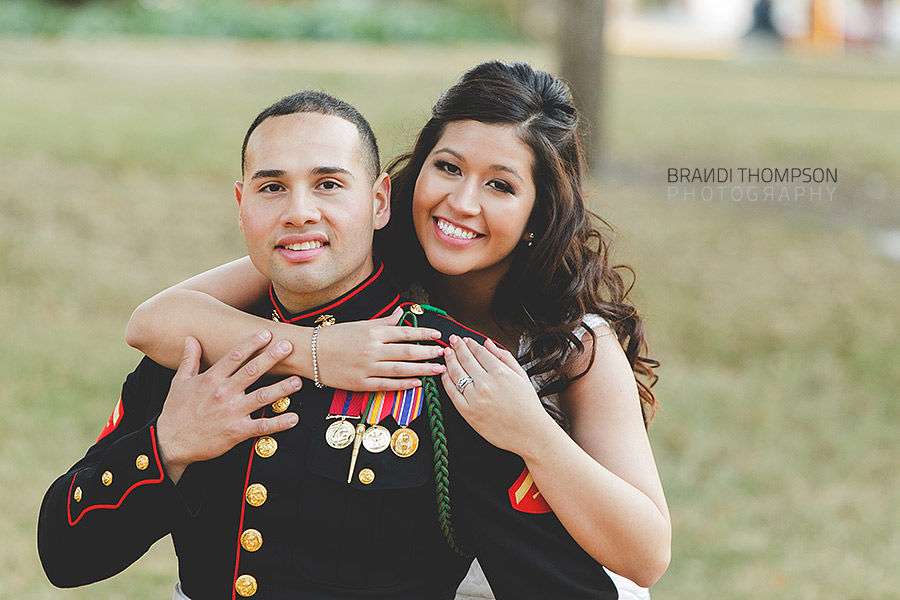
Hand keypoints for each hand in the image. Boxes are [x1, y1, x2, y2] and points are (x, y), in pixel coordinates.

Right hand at [156, 331, 301, 483]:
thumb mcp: (178, 382)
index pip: (234, 356)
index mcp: (210, 379)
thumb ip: (189, 359)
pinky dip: (279, 423)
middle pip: (252, 371)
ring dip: (282, 388)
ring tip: (298, 381)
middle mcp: (223, 393)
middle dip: (272, 357)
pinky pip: (262, 426)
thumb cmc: (175, 412)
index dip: (251, 343)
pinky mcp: (236, 432)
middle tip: (289, 346)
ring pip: (262, 397)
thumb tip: (191, 338)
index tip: (267, 333)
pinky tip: (294, 418)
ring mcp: (231, 412)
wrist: (169, 444)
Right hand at [316, 307, 445, 390]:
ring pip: (401, 370)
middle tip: (444, 354)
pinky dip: (403, 384)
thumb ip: (384, 321)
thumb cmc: (335, 336)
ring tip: (438, 370)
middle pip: (407, 352)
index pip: (405, 332)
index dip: (424, 334)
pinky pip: (386, 385)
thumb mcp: (360, 324)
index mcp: (373, 332)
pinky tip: (417, 384)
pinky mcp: (360, 384)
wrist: (309, 352)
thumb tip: (402, 312)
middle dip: (428, 353)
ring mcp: (367, 368)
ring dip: (422, 370)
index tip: (438, 335)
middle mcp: (372, 349)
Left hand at [441, 335, 557, 456]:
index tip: (465, 339)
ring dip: (449, 360)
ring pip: (456, 373)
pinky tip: (445, 373)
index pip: (479, 352)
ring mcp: (475, 398)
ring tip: (446, 353)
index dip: (470, 344)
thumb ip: (504, 357)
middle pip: (465, 359)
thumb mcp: (521, 376)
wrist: (530, 433)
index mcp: (500, 372)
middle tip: (452, 340)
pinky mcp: (467, 412)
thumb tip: (488, 343)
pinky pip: (451, 392)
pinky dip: (446, 380)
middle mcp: (486, 383)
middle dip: (457, 347)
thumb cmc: (528, 406)